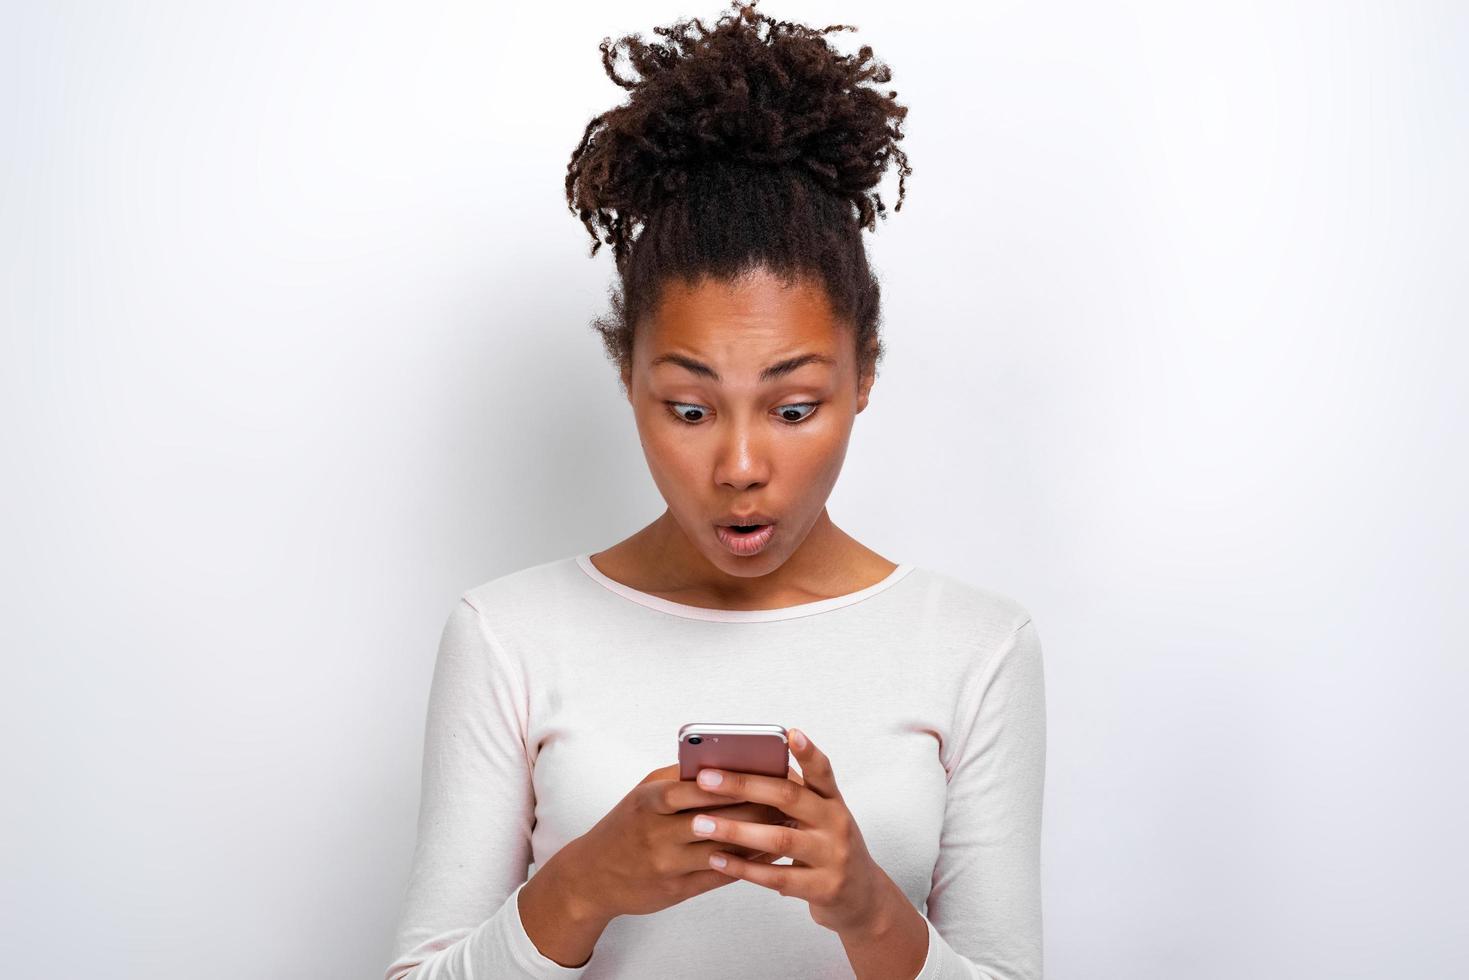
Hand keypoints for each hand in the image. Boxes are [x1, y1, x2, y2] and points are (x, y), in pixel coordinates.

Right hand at [565, 762, 795, 920]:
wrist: (592, 877)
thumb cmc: (627, 827)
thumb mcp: (643, 794)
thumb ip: (680, 778)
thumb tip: (727, 762)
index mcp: (649, 800)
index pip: (698, 786)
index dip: (734, 781)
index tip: (767, 772)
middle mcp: (657, 832)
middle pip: (718, 818)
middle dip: (757, 807)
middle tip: (791, 798)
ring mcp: (667, 864)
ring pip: (724, 849)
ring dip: (759, 837)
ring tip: (788, 825)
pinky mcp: (676, 890)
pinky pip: (720, 875)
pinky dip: (748, 864)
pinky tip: (770, 854)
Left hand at [689, 727, 899, 936]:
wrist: (863, 898)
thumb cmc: (829, 848)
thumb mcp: (822, 818)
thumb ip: (794, 796)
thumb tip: (744, 767)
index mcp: (833, 801)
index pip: (822, 771)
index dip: (808, 752)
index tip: (790, 733)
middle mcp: (837, 824)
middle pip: (789, 798)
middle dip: (743, 786)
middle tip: (705, 778)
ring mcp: (832, 856)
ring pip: (779, 839)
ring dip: (735, 831)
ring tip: (701, 823)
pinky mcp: (823, 887)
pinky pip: (776, 877)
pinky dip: (743, 868)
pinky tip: (716, 859)